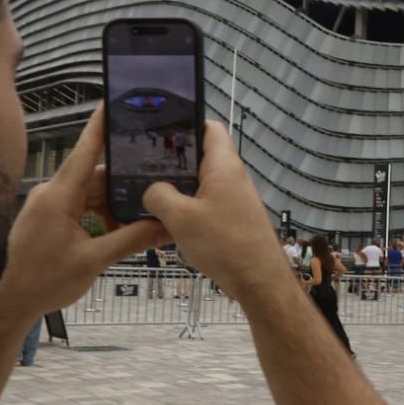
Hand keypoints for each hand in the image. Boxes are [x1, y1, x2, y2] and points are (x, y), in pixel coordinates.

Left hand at [0, 108, 168, 316]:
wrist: (12, 301)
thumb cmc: (44, 281)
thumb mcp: (93, 261)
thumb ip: (131, 239)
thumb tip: (165, 227)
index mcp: (58, 197)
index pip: (84, 151)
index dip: (100, 126)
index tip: (113, 102)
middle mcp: (51, 193)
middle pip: (94, 175)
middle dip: (123, 182)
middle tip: (154, 182)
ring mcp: (48, 204)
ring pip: (89, 191)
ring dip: (112, 203)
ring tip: (140, 216)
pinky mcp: (49, 216)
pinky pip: (80, 204)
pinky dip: (100, 213)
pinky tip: (117, 229)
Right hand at [143, 121, 292, 301]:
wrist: (259, 281)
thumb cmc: (225, 244)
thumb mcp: (181, 217)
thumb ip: (159, 196)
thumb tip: (152, 191)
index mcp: (224, 165)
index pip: (209, 128)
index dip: (187, 123)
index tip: (159, 130)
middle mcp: (232, 177)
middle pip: (201, 156)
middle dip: (173, 160)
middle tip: (144, 164)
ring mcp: (234, 198)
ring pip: (201, 183)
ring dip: (178, 188)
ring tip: (149, 191)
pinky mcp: (232, 219)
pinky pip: (205, 204)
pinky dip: (187, 208)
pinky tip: (167, 219)